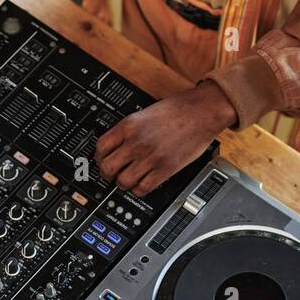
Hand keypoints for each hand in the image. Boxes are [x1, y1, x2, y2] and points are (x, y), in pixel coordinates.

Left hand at [95, 82, 235, 197]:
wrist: (201, 112)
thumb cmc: (178, 109)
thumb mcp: (145, 112)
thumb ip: (130, 128)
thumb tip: (118, 143)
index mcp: (129, 125)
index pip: (100, 147)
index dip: (98, 157)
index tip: (101, 160)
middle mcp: (136, 142)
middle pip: (107, 167)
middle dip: (106, 174)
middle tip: (110, 175)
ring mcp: (150, 157)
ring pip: (123, 181)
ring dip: (122, 184)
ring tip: (127, 181)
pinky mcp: (165, 169)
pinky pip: (143, 188)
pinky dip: (139, 190)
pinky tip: (141, 184)